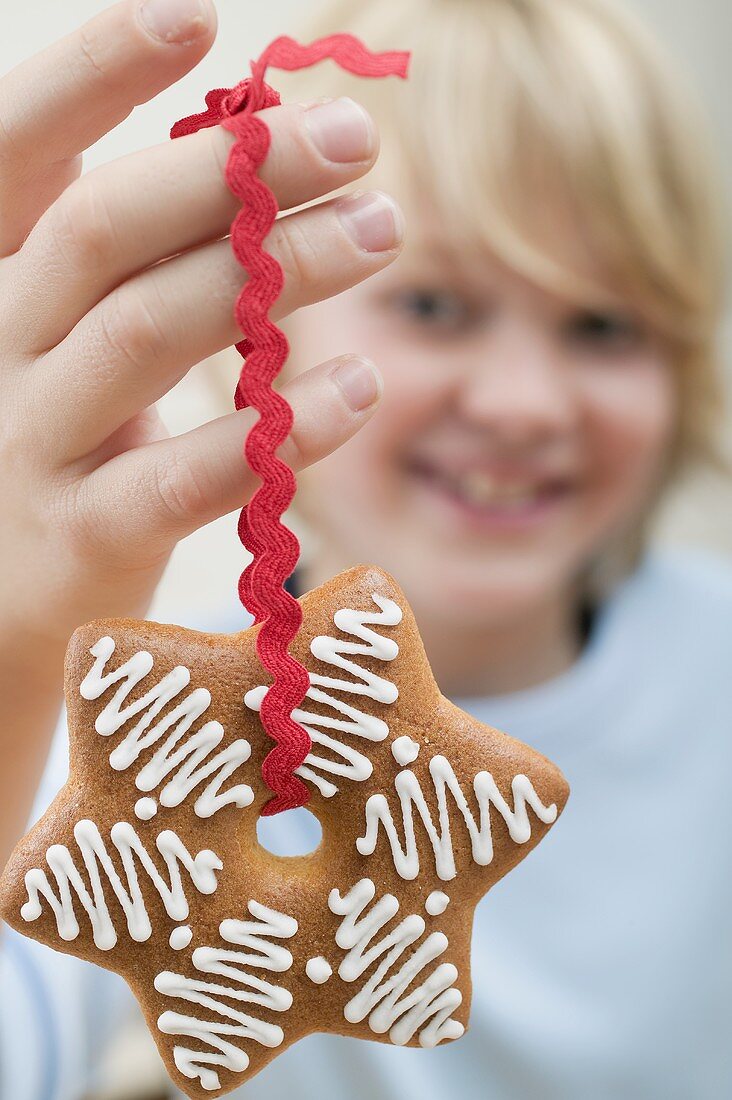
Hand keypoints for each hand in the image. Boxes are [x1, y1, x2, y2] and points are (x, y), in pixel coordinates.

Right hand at [0, 0, 402, 652]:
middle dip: (232, 174)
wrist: (0, 600)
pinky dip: (279, 429)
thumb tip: (245, 148)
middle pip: (104, 233)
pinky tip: (360, 388)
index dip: (93, 73)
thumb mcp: (69, 331)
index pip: (17, 150)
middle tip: (354, 137)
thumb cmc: (62, 441)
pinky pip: (184, 479)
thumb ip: (130, 251)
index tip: (199, 16)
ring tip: (381, 231)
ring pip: (148, 335)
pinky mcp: (81, 539)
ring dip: (276, 275)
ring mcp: (28, 445)